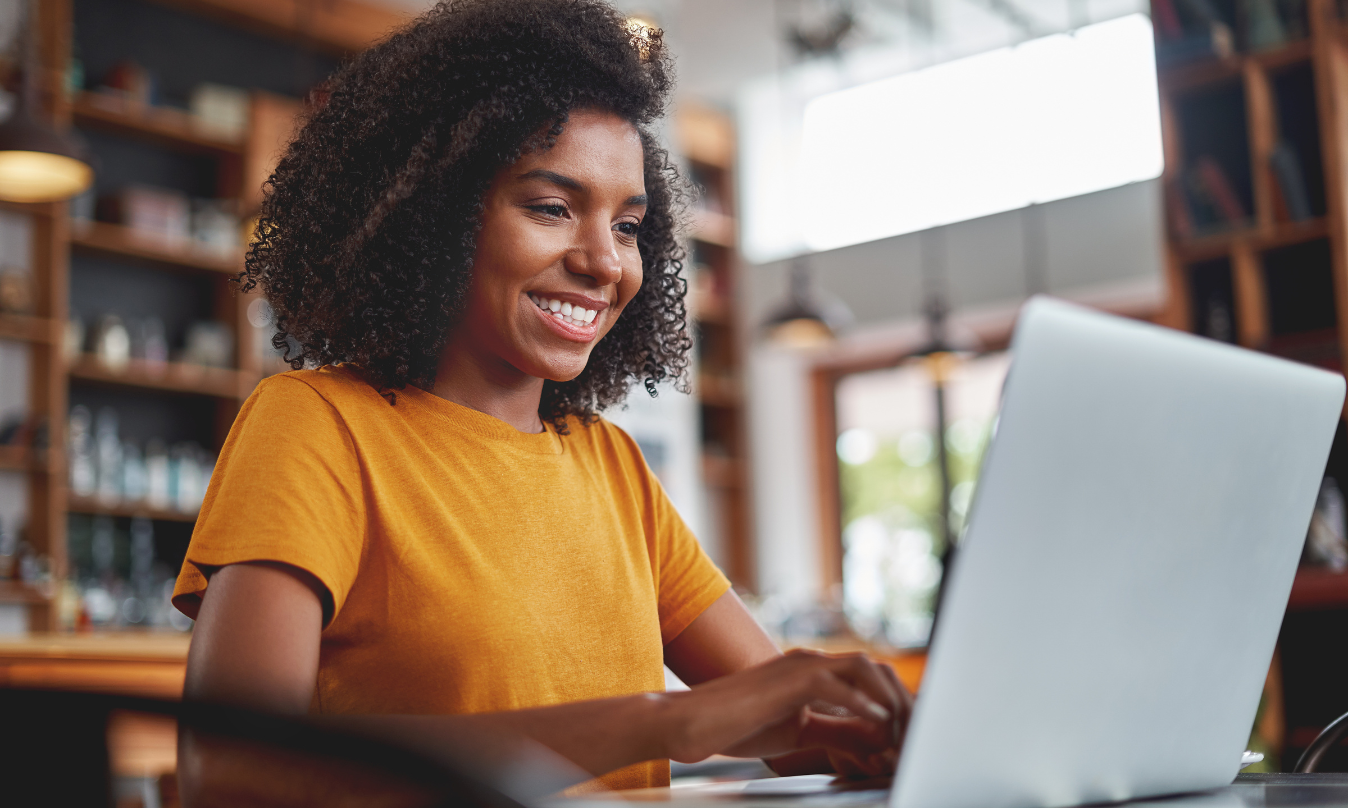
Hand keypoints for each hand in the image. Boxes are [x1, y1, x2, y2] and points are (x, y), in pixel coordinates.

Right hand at [659, 649, 912, 776]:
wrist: (691, 723)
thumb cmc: (736, 726)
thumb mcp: (798, 732)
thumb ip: (836, 732)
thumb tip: (874, 740)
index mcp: (812, 672)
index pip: (869, 678)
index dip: (893, 705)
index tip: (905, 738)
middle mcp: (810, 661)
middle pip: (875, 669)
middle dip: (901, 701)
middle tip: (912, 736)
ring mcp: (799, 665)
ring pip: (863, 669)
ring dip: (888, 701)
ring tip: (898, 733)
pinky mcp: (788, 679)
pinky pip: (837, 685)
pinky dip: (864, 704)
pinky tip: (878, 724)